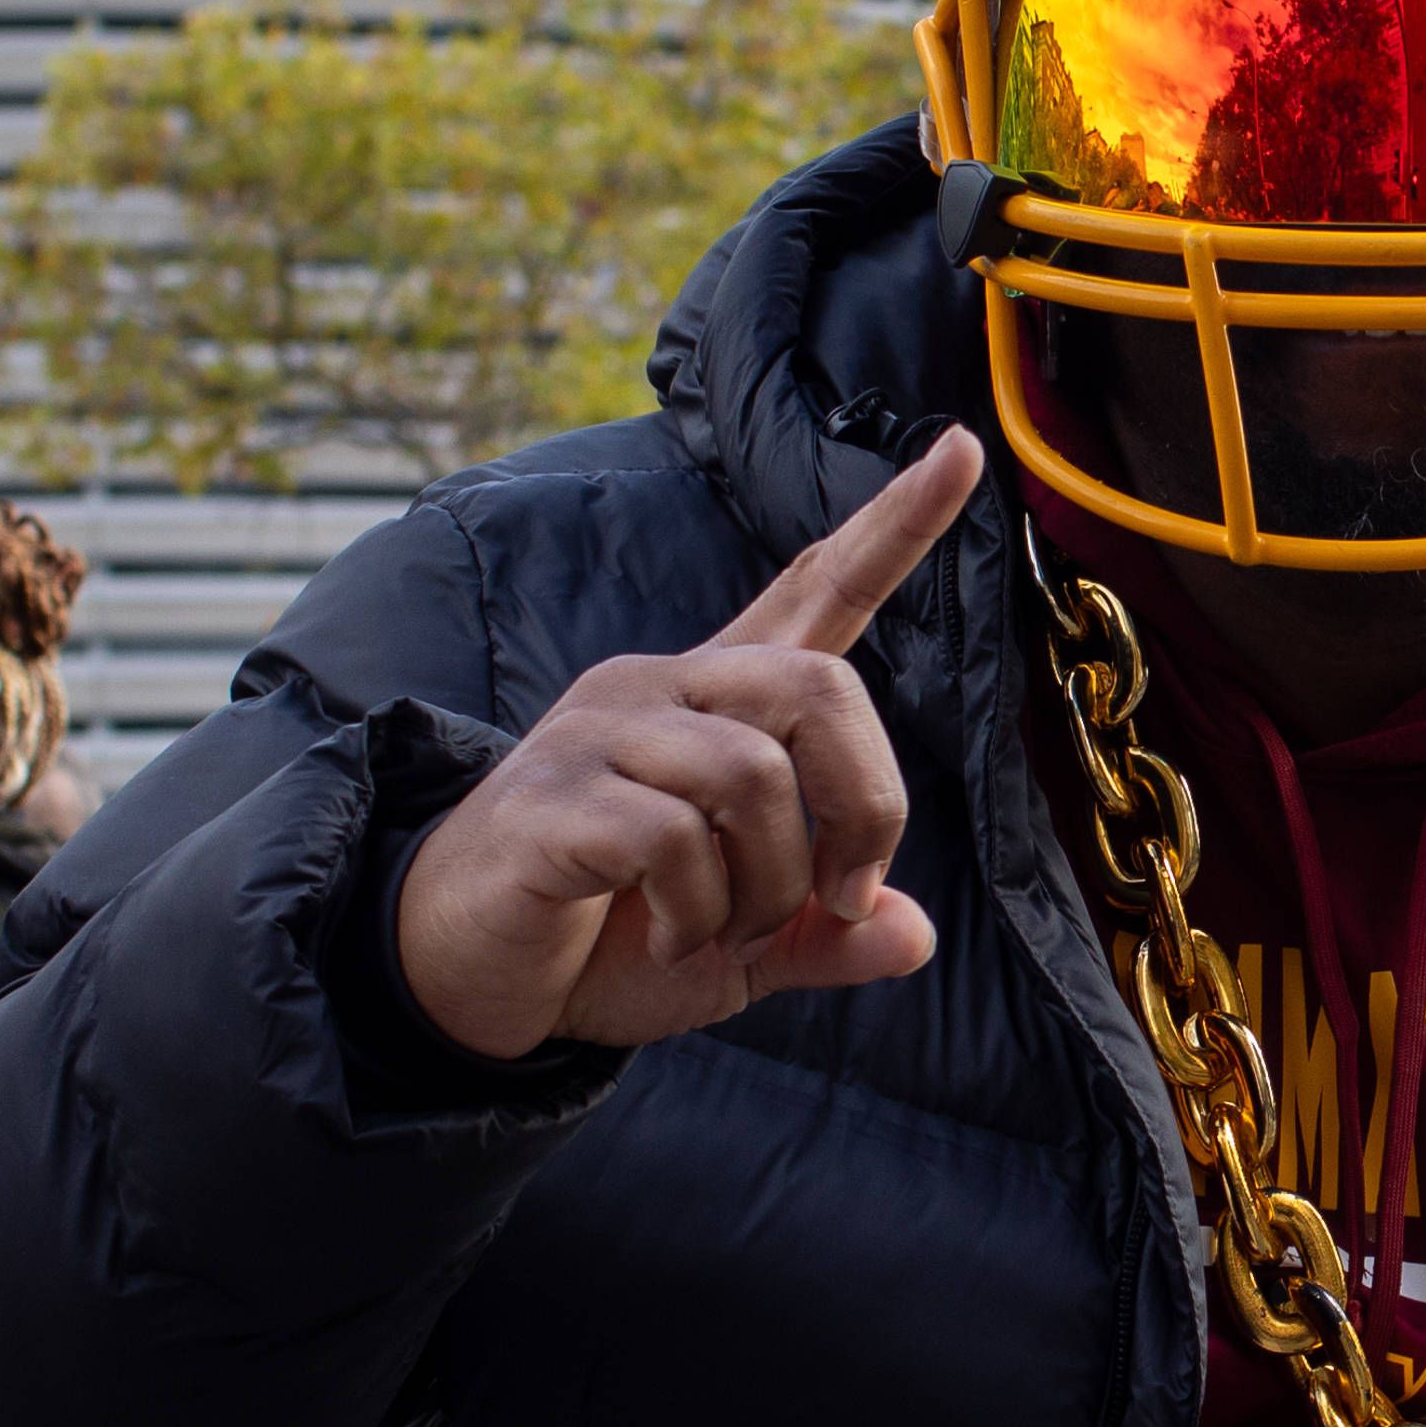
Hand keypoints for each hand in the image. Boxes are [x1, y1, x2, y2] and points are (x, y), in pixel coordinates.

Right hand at [395, 430, 982, 1057]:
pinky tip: (668, 939)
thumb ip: (825, 935)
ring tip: (722, 933)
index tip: (961, 448)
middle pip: (819, 688)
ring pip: (754, 775)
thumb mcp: (740, 946)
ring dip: (770, 886)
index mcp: (715, 704)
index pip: (815, 586)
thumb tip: (912, 934)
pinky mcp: (553, 796)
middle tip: (840, 896)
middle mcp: (660, 690)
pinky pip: (674, 838)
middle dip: (866, 806)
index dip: (893, 526)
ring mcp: (600, 735)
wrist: (464, 978)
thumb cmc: (604, 939)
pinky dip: (698, 912)